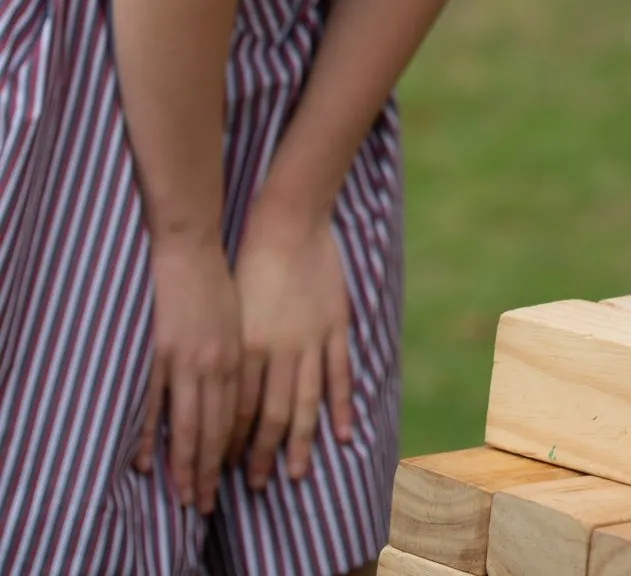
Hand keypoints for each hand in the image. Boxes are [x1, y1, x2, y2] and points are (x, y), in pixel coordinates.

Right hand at [136, 233, 240, 514]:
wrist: (191, 246)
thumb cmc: (216, 280)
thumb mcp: (237, 319)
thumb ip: (234, 356)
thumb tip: (231, 392)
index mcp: (238, 356)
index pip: (235, 418)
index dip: (228, 453)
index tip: (225, 481)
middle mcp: (217, 364)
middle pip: (214, 429)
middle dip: (209, 470)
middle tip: (202, 504)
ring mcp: (187, 360)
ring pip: (188, 424)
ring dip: (184, 464)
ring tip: (181, 494)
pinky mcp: (162, 352)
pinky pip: (157, 402)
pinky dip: (151, 434)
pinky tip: (146, 461)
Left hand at [230, 201, 353, 489]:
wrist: (288, 220)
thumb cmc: (249, 261)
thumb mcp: (229, 308)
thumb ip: (230, 351)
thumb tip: (215, 392)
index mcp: (247, 345)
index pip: (237, 407)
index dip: (232, 441)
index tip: (226, 467)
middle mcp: (278, 349)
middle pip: (270, 415)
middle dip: (262, 454)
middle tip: (257, 486)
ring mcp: (311, 339)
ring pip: (304, 402)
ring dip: (299, 442)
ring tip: (295, 474)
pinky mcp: (334, 325)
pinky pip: (338, 374)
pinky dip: (339, 406)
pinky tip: (341, 434)